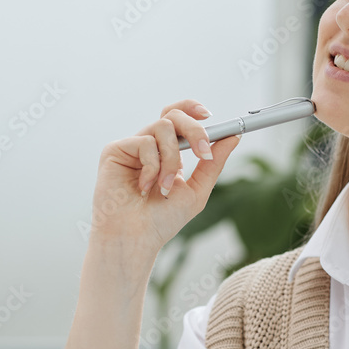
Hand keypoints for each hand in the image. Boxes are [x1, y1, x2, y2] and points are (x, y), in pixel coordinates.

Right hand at [89, 99, 240, 254]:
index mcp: (167, 154)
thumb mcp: (196, 190)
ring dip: (171, 159)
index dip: (192, 109)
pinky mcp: (115, 150)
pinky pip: (144, 142)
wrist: (134, 238)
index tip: (210, 116)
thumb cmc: (160, 221)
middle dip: (194, 130)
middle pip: (173, 114)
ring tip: (164, 187)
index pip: (179, 118)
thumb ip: (214, 163)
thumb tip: (234, 136)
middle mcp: (150, 146)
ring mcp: (132, 147)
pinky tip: (144, 187)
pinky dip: (152, 167)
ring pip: (162, 127)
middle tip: (203, 153)